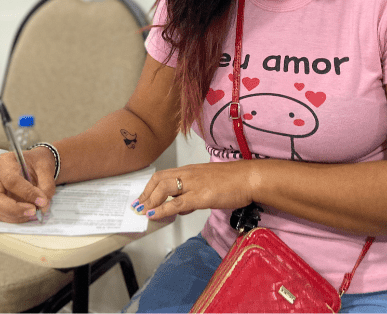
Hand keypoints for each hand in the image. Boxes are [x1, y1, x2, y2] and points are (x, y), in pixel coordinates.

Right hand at [0, 146, 56, 222]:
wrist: (33, 165)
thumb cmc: (36, 163)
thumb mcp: (46, 167)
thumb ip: (46, 185)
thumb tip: (42, 206)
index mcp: (3, 162)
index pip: (11, 180)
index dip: (27, 193)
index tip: (42, 201)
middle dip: (15, 209)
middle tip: (34, 211)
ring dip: (16, 215)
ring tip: (33, 214)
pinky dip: (14, 218)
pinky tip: (27, 215)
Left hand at [132, 161, 256, 220]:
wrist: (249, 178)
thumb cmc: (233, 181)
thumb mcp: (208, 184)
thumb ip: (192, 193)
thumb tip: (180, 207)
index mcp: (190, 170)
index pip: (162, 175)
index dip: (149, 187)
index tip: (142, 198)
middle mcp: (188, 174)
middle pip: (159, 180)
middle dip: (145, 194)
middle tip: (137, 207)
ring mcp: (194, 184)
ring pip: (164, 189)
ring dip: (150, 201)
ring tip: (142, 212)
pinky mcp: (201, 196)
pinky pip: (177, 204)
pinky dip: (163, 210)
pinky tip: (155, 215)